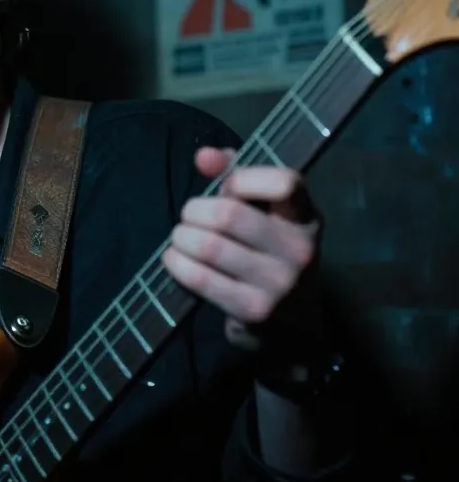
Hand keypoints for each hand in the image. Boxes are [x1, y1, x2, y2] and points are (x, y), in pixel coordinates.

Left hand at [162, 146, 320, 349]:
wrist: (293, 325)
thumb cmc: (269, 252)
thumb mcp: (264, 212)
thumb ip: (234, 175)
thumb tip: (203, 156)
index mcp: (306, 217)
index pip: (285, 183)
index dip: (243, 178)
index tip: (227, 188)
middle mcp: (300, 249)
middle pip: (228, 214)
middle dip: (194, 211)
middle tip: (189, 217)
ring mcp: (279, 283)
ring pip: (209, 246)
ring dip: (182, 238)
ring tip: (181, 238)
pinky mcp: (254, 310)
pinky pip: (200, 278)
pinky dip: (177, 263)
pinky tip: (175, 259)